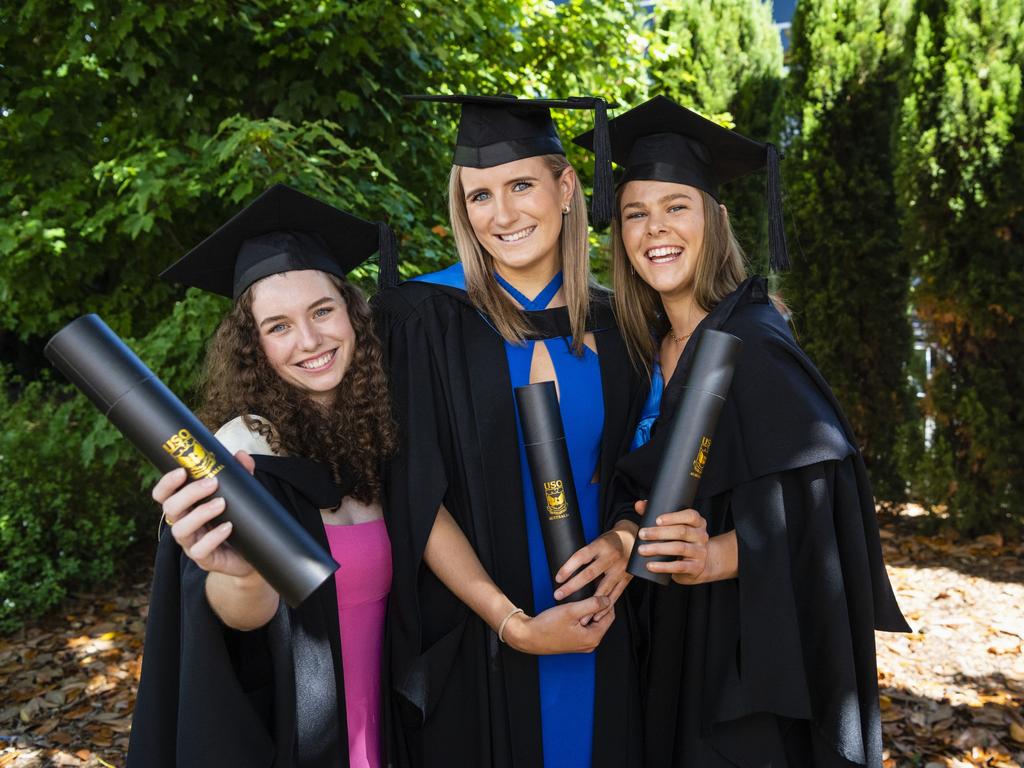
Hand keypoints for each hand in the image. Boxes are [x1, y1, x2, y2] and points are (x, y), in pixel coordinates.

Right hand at [153, 450, 256, 577]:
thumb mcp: (239, 495)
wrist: (252, 552)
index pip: (163, 495)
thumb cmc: (238, 519)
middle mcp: (182, 524)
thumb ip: (239, 475)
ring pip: (180, 530)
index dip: (167, 483)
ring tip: (221, 503)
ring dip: (200, 513)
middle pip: (170, 508)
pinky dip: (213, 537)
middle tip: (212, 483)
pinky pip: (199, 551)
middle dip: (189, 493)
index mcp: (185, 507)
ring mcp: (190, 543)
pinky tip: (227, 527)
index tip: (182, 471)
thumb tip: (240, 455)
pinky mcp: (204, 559)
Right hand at [503, 595, 614, 654]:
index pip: (610, 615)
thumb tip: (607, 600)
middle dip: (599, 604)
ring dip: (590, 609)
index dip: (608, 599)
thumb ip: (592, 604)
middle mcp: (589, 644)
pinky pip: (584, 626)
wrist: (527, 637)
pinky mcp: (573, 641)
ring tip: (585, 596)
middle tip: (595, 589)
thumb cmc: (546, 627)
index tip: (603, 587)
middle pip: (602, 619)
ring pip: (592, 622)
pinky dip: (583, 616)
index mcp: (593, 638)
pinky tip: (576, 607)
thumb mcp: (572, 610)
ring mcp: (581, 644)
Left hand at [553, 522, 636, 621]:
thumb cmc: (610, 541)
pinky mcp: (626, 579)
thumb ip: (586, 555)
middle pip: (589, 574)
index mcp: (601, 545)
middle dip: (572, 587)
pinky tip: (596, 615)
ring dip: (590, 603)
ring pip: (603, 589)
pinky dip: (605, 606)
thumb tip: (567, 571)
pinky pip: (615, 595)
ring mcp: (620, 569)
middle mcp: (611, 557)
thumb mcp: (597, 541)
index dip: (568, 568)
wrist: (633, 540)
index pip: (581, 556)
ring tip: (579, 615)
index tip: (557, 578)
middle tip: (558, 595)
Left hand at [634, 500, 709, 584]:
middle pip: (682, 531)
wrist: (697, 565)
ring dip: (658, 548)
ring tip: (642, 550)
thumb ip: (656, 514)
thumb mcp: (673, 527)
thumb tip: (639, 504)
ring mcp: (700, 552)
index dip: (674, 517)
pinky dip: (663, 566)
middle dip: (659, 533)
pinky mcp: (696, 567)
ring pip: (680, 548)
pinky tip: (650, 566)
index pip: (691, 516)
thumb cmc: (680, 540)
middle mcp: (702, 536)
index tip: (657, 520)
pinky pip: (679, 566)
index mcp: (698, 523)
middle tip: (641, 534)